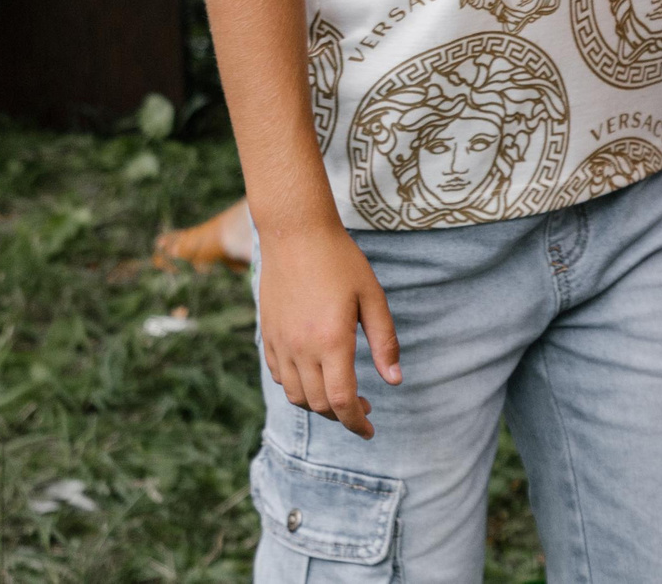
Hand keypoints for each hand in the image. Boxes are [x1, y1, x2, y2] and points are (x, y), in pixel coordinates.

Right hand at [256, 223, 400, 440]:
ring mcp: (280, 342)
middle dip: (342, 416)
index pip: (342, 402)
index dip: (357, 424)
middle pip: (319, 405)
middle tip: (363, 407)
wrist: (295, 232)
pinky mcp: (267, 334)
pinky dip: (296, 387)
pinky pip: (279, 375)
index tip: (370, 430)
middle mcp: (301, 348)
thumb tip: (394, 381)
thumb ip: (385, 341)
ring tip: (339, 393)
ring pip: (296, 395)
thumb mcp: (372, 297)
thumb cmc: (340, 260)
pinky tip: (313, 374)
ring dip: (318, 405)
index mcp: (332, 341)